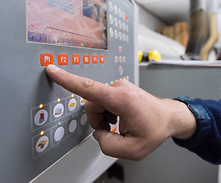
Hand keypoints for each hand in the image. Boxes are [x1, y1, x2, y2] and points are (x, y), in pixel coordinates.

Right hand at [46, 65, 195, 159]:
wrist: (168, 116)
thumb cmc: (155, 129)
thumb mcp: (134, 150)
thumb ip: (108, 145)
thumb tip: (98, 133)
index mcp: (121, 99)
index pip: (89, 88)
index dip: (67, 80)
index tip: (52, 69)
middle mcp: (118, 87)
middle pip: (91, 105)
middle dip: (98, 121)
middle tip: (114, 130)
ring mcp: (119, 85)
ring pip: (96, 104)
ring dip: (103, 118)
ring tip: (119, 124)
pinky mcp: (118, 87)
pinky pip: (102, 101)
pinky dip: (107, 112)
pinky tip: (120, 118)